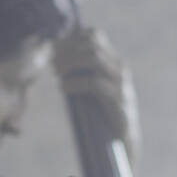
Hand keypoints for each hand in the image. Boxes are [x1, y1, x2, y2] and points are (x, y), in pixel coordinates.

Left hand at [54, 27, 141, 164]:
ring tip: (56, 75)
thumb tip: (56, 63)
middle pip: (91, 44)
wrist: (124, 142)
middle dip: (67, 51)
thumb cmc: (104, 117)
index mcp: (114, 62)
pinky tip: (63, 89)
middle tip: (52, 64)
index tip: (54, 51)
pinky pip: (94, 83)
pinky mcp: (118, 99)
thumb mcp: (92, 90)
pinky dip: (75, 83)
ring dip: (69, 63)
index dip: (71, 38)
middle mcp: (120, 68)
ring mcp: (121, 82)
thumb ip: (81, 74)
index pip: (95, 35)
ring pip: (93, 59)